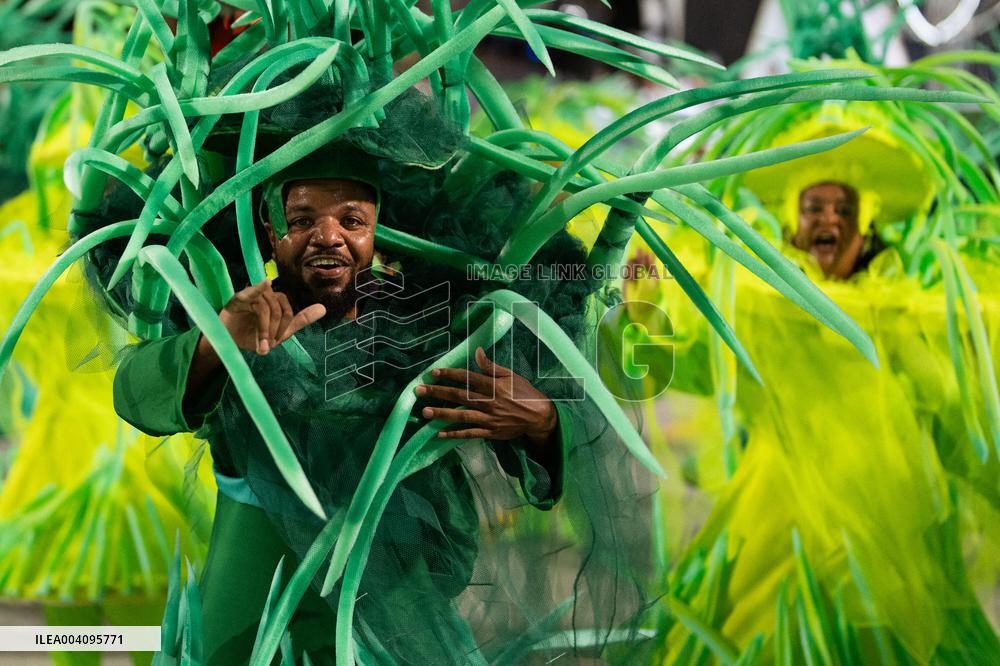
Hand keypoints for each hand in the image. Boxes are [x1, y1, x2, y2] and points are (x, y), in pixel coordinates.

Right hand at [216, 279, 325, 355]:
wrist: (229, 344)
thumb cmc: (252, 335)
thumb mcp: (279, 332)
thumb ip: (300, 320)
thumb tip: (324, 308)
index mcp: (275, 300)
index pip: (288, 310)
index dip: (284, 327)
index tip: (276, 342)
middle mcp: (264, 295)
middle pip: (278, 309)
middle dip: (275, 330)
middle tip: (268, 345)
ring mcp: (251, 296)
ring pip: (266, 309)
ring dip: (264, 330)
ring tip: (260, 344)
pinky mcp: (237, 299)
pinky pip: (250, 292)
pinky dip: (258, 287)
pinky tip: (265, 283)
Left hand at [416, 347, 557, 444]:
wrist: (539, 417)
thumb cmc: (524, 393)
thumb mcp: (510, 375)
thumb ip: (490, 366)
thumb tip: (477, 351)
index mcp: (493, 386)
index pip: (467, 378)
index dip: (449, 374)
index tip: (433, 372)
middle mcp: (489, 402)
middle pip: (459, 396)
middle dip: (438, 393)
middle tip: (419, 390)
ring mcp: (488, 419)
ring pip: (461, 416)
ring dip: (441, 414)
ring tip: (424, 412)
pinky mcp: (490, 432)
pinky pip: (469, 433)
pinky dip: (454, 434)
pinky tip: (439, 433)